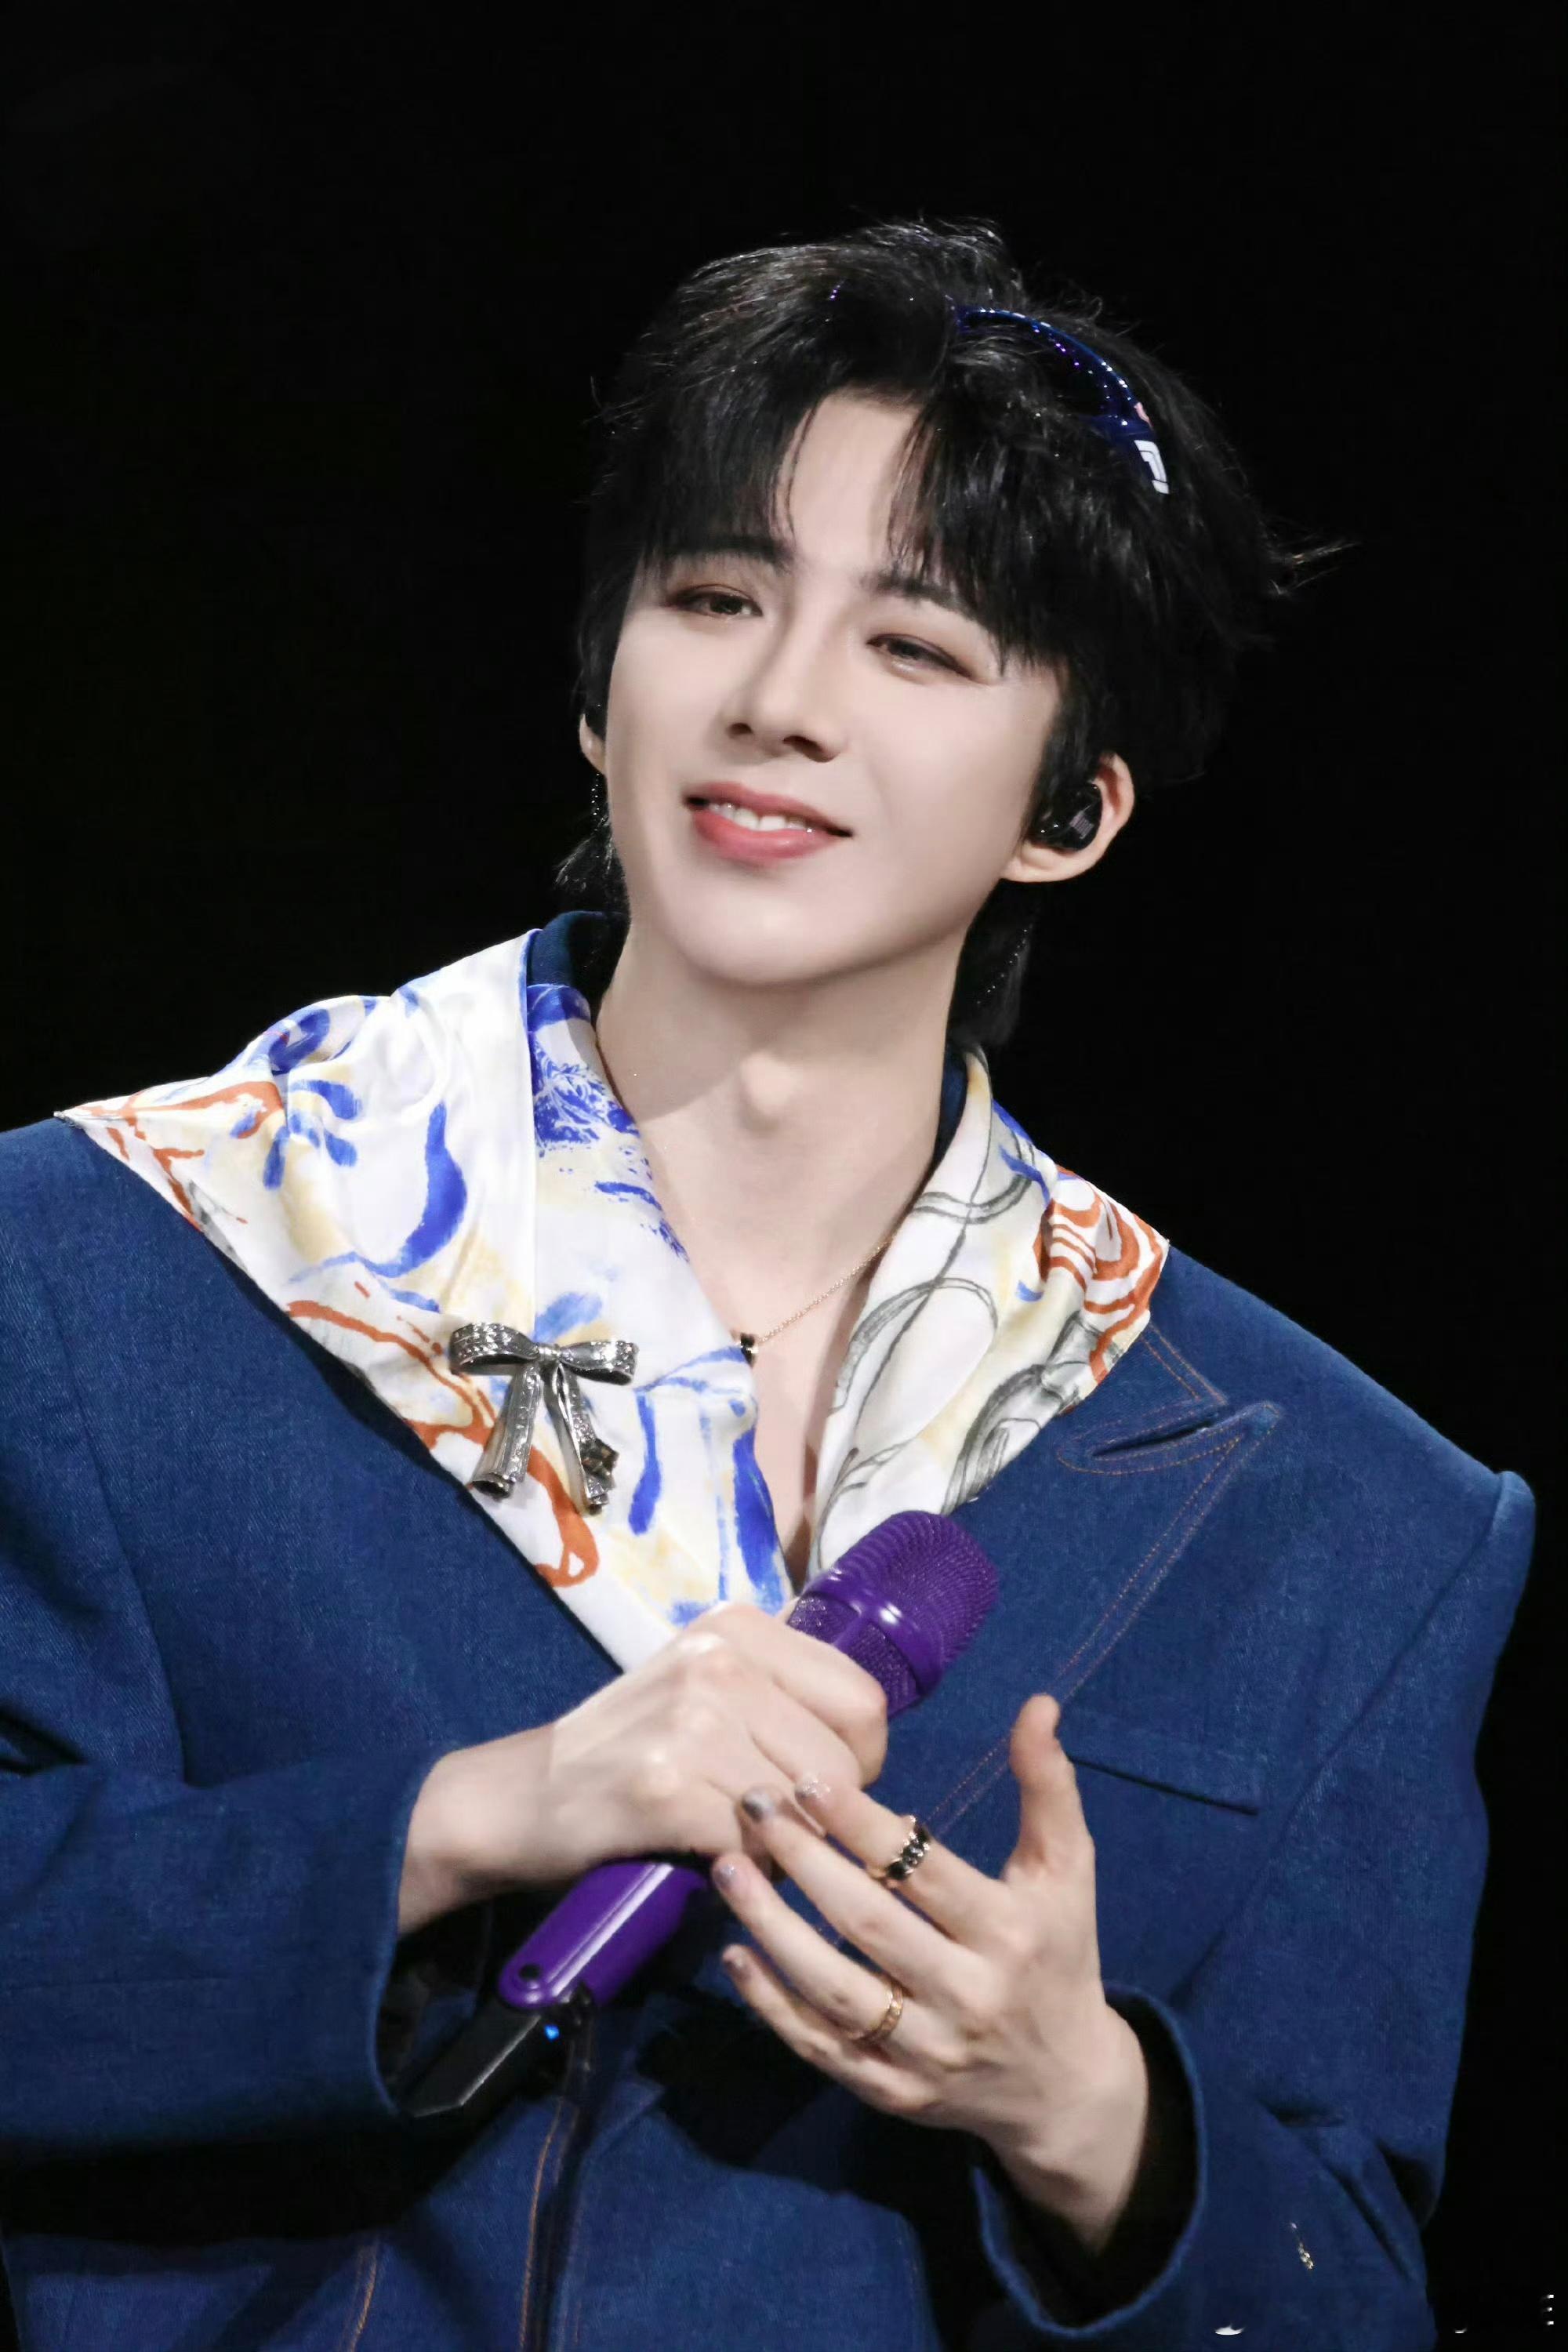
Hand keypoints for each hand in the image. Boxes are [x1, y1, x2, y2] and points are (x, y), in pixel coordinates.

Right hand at [398, 1603, 886, 1931]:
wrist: (526, 1795)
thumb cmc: (631, 1748)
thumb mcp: (708, 1689)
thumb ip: (785, 1698)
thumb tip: (870, 1749)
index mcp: (740, 1626)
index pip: (862, 1699)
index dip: (859, 1758)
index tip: (820, 1787)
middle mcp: (720, 1658)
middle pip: (844, 1761)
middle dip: (824, 1813)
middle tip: (775, 1825)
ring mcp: (691, 1718)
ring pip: (805, 1808)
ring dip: (784, 1845)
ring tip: (738, 1837)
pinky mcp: (665, 1783)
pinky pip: (754, 1845)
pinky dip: (743, 1869)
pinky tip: (706, 1854)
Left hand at [709, 1692, 1151, 2250]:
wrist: (1062, 2086)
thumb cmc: (1057, 1953)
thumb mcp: (1067, 1870)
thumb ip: (1049, 1786)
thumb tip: (1038, 1704)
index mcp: (1009, 1933)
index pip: (924, 1874)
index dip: (863, 1825)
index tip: (808, 1779)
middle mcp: (968, 1996)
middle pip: (870, 1927)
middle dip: (804, 1862)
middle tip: (751, 1805)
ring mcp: (926, 2053)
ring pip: (835, 1992)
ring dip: (774, 1930)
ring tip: (726, 1870)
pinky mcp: (891, 2093)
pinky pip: (820, 2049)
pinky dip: (772, 2006)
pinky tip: (734, 1953)